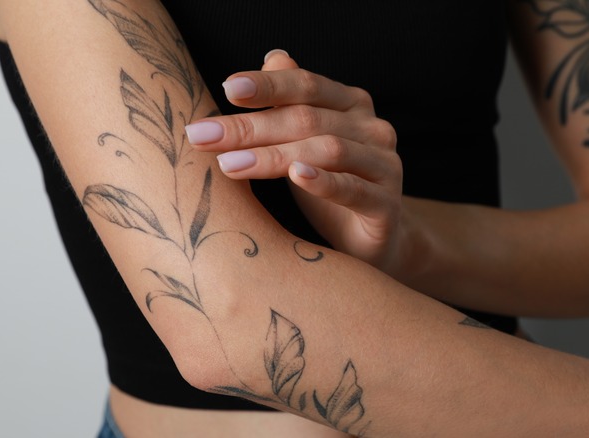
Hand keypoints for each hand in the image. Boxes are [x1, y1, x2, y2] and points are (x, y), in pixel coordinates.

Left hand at [185, 50, 406, 272]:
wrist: (371, 242)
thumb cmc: (331, 186)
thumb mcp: (305, 142)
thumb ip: (291, 103)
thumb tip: (274, 56)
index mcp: (352, 104)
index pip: (307, 86)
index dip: (268, 85)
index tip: (227, 88)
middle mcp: (373, 128)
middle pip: (308, 118)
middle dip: (251, 126)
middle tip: (203, 136)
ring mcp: (385, 166)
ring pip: (327, 150)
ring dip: (273, 156)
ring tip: (229, 164)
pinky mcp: (386, 206)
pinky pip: (353, 189)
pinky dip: (323, 181)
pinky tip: (295, 176)